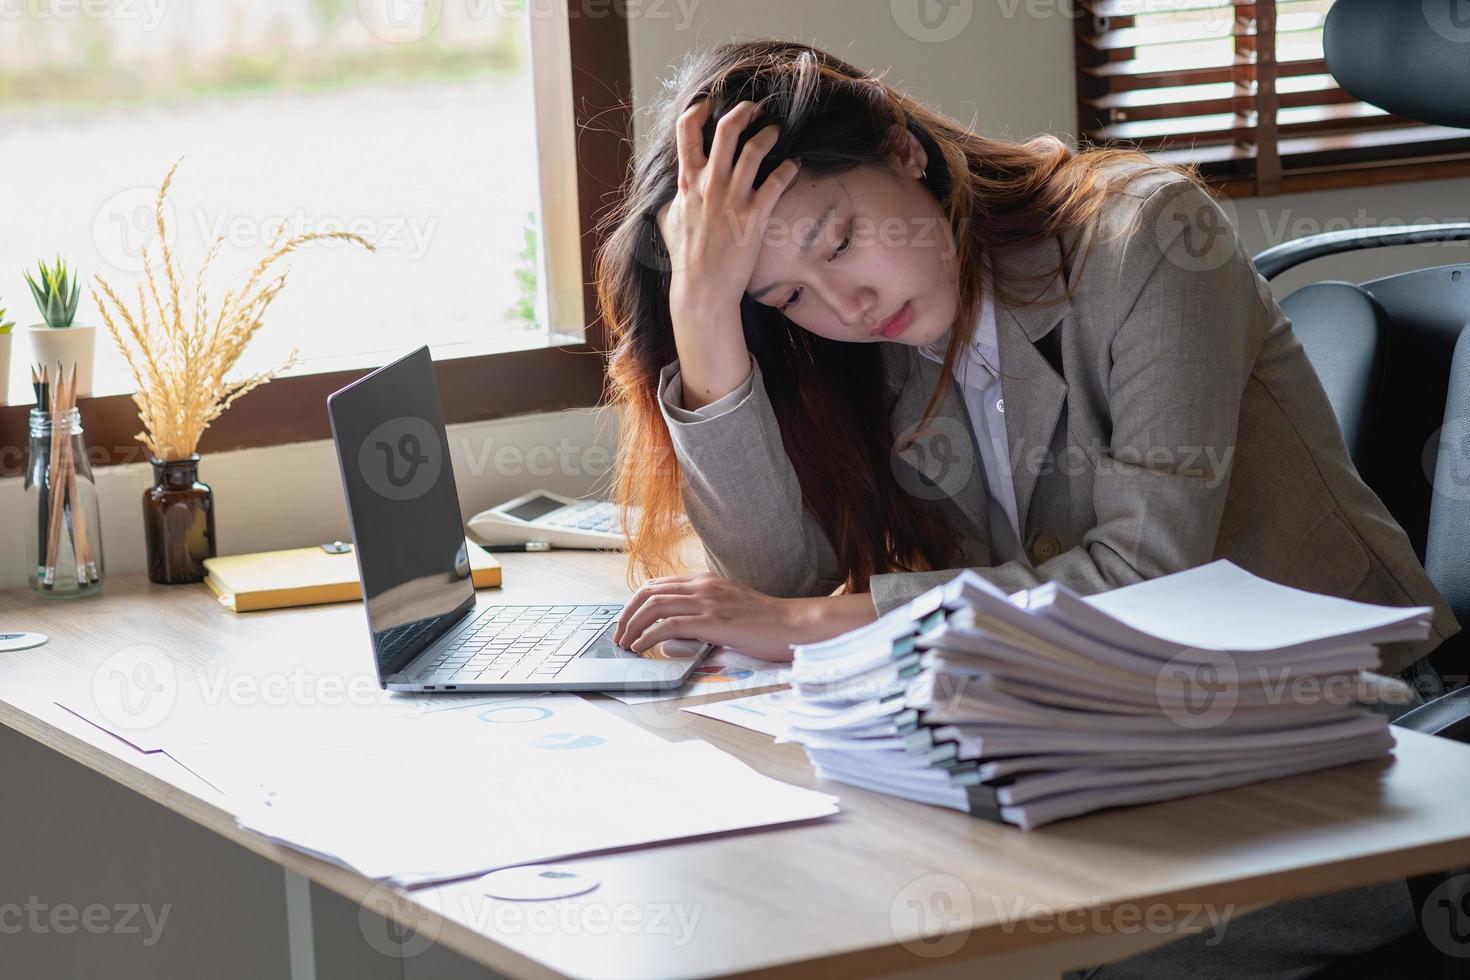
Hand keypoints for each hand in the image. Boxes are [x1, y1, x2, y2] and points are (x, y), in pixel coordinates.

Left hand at [613, 572, 879, 662]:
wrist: (794, 625)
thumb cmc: (766, 625)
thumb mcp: (729, 612)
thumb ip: (702, 618)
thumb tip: (671, 638)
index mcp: (705, 582)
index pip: (658, 585)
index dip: (635, 603)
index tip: (627, 622)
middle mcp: (702, 587)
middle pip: (648, 592)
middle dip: (626, 614)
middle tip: (619, 636)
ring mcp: (707, 602)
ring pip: (653, 606)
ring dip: (632, 626)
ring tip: (625, 644)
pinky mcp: (712, 621)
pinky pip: (667, 625)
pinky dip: (647, 636)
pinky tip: (641, 648)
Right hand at [655, 98, 801, 313]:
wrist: (702, 290)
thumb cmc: (685, 258)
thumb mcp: (667, 222)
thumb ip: (671, 198)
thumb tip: (671, 188)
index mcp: (687, 182)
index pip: (686, 131)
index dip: (700, 109)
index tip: (711, 103)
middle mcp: (709, 185)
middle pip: (727, 130)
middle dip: (744, 111)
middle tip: (755, 109)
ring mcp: (732, 199)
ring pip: (754, 150)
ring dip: (769, 134)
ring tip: (776, 130)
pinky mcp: (754, 216)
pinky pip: (777, 181)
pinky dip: (788, 167)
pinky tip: (794, 164)